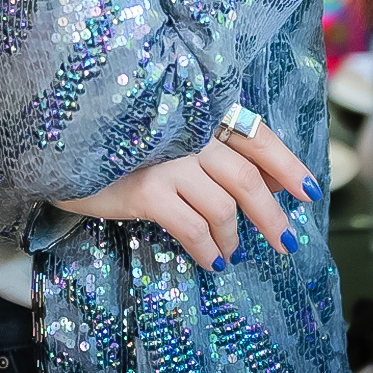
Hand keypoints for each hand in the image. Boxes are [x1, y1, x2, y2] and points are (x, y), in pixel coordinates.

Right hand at [53, 122, 322, 269]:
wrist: (62, 145)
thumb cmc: (122, 140)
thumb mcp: (171, 136)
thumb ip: (216, 148)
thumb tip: (270, 179)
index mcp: (198, 111)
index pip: (256, 133)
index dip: (287, 163)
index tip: (310, 192)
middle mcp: (187, 129)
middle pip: (247, 176)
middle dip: (271, 215)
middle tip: (285, 243)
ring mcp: (167, 159)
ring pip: (224, 207)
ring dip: (233, 238)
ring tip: (231, 254)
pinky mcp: (146, 190)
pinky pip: (194, 229)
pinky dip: (209, 251)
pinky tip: (212, 261)